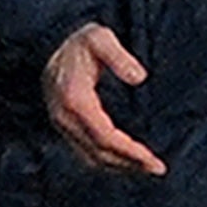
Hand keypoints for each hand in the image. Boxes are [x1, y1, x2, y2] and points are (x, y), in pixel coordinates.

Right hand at [44, 22, 164, 173]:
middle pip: (99, 153)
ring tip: (145, 168)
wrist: (49, 44)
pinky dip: (106, 161)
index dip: (130, 151)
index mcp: (75, 100)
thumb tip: (140, 77)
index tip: (153, 159)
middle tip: (158, 168)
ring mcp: (62, 124)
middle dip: (129, 163)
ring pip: (91, 157)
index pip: (105, 137)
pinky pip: (85, 152)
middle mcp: (65, 118)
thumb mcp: (100, 38)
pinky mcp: (64, 127)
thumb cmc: (79, 41)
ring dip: (119, 166)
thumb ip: (119, 57)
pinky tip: (124, 161)